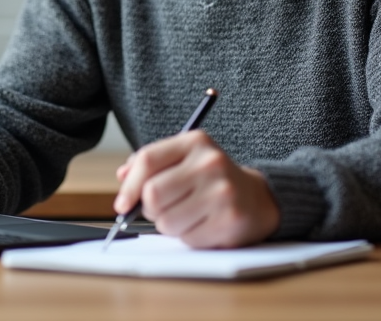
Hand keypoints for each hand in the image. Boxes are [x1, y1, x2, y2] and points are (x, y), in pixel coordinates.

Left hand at [114, 130, 279, 248]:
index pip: (148, 160)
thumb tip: (122, 176)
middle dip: (149, 209)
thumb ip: (152, 164)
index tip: (122, 204)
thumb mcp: (184, 160)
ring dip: (169, 226)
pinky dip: (188, 237)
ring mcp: (222, 191)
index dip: (128, 186)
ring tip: (187, 216)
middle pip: (153, 194)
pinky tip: (203, 225)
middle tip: (161, 210)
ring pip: (166, 221)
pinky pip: (187, 238)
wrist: (258, 198)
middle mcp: (210, 163)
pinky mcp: (229, 219)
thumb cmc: (210, 179)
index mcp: (195, 142)